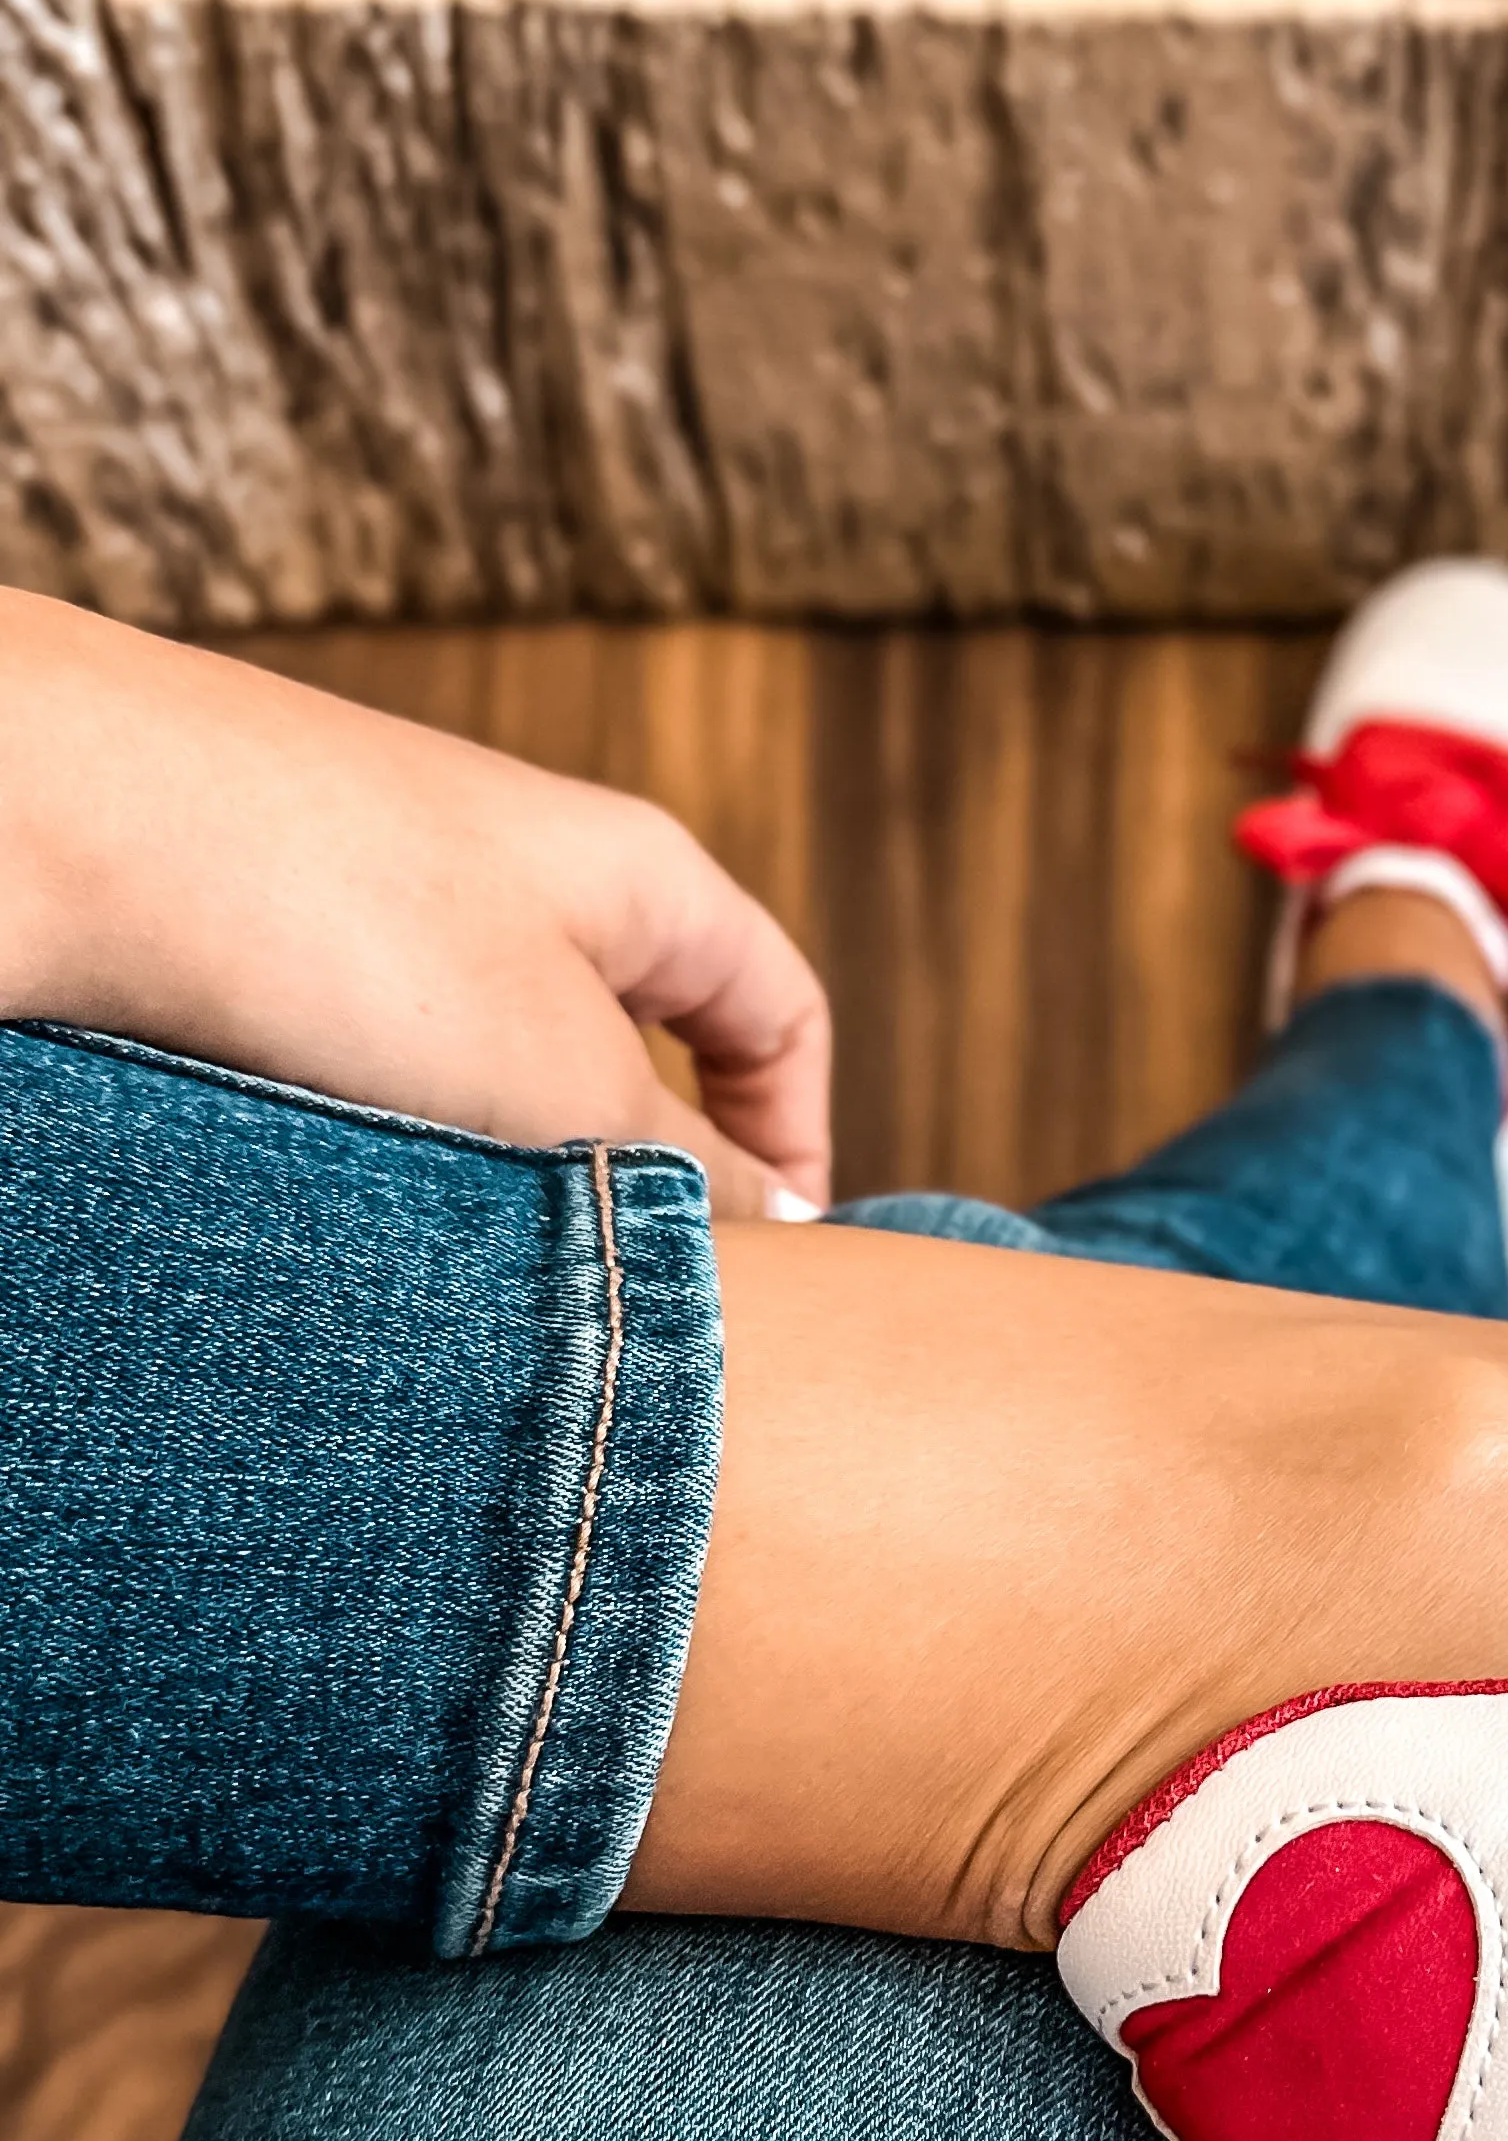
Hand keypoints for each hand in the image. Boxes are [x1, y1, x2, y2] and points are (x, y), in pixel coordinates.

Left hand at [0, 592, 830, 1214]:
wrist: (59, 826)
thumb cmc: (334, 915)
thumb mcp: (562, 1077)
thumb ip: (682, 1169)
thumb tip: (769, 1238)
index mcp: (634, 873)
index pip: (779, 1010)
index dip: (801, 1142)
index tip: (780, 1269)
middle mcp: (520, 886)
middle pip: (637, 1065)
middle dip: (635, 1196)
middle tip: (620, 1314)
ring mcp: (387, 923)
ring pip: (493, 1100)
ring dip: (498, 1205)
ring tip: (470, 1284)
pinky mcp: (267, 968)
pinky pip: (372, 1100)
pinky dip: (384, 1182)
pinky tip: (353, 1239)